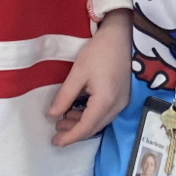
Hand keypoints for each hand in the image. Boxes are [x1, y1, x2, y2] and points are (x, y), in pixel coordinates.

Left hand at [47, 9, 131, 146]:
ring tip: (64, 119)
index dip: (70, 137)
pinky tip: (80, 109)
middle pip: (94, 127)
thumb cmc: (100, 50)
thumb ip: (65, 95)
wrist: (122, 33)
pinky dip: (92, 115)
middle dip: (75, 131)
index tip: (55, 141)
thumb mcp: (78, 72)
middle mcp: (117, 106)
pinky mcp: (123, 94)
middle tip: (56, 129)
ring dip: (83, 123)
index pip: (86, 128)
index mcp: (105, 101)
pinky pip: (106, 112)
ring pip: (101, 121)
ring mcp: (122, 101)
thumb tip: (52, 114)